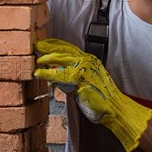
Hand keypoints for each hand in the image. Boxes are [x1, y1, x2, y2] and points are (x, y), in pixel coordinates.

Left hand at [34, 38, 151, 151]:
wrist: (114, 107)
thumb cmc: (102, 98)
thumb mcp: (86, 82)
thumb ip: (71, 76)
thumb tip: (55, 74)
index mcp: (89, 60)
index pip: (69, 48)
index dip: (56, 44)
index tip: (45, 43)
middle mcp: (87, 60)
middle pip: (64, 48)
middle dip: (48, 45)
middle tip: (37, 44)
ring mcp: (84, 68)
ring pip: (61, 57)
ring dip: (46, 57)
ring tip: (36, 59)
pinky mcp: (80, 79)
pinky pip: (59, 74)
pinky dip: (47, 73)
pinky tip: (39, 73)